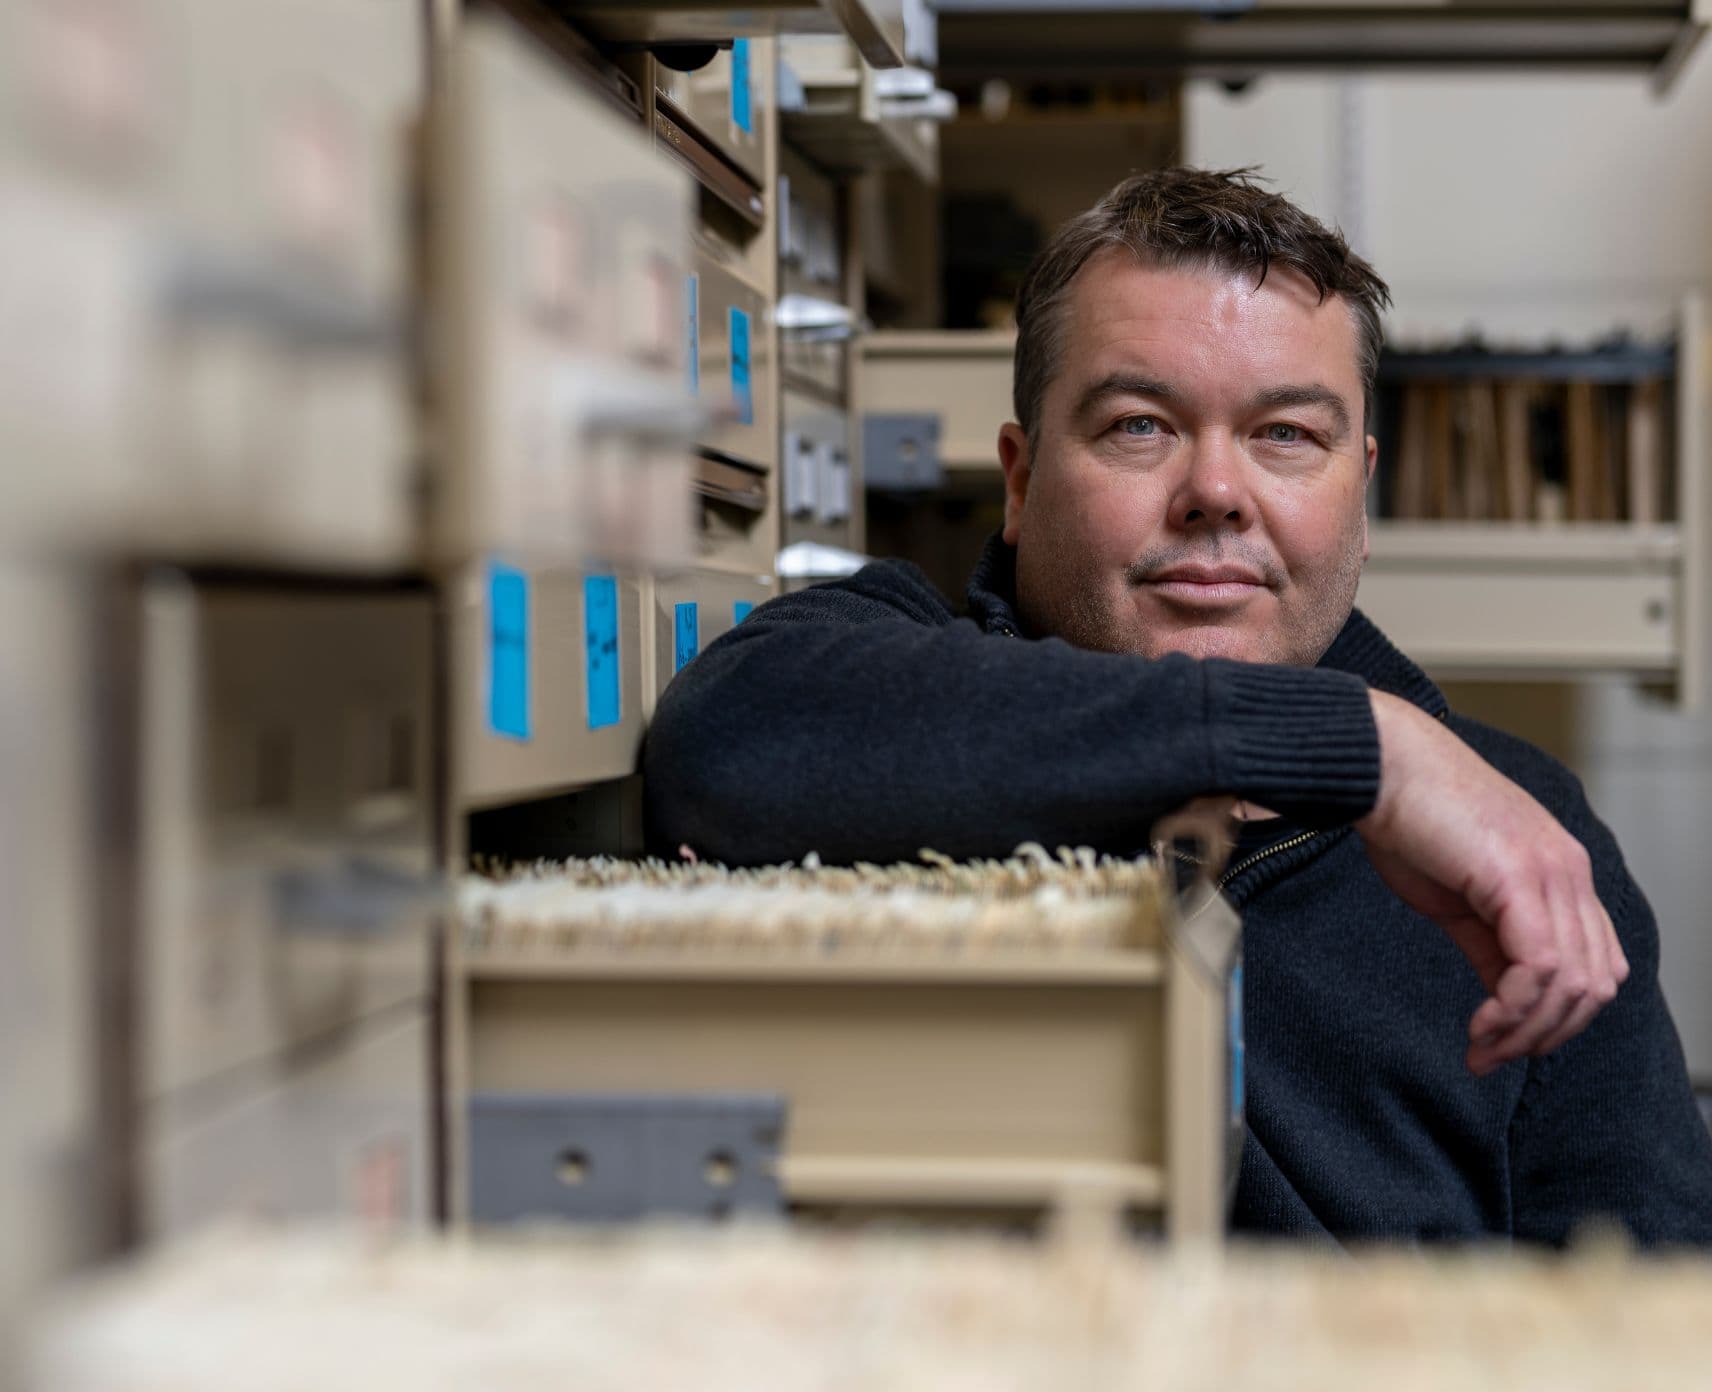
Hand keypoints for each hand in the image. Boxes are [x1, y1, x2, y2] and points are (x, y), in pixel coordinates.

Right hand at [1356, 691, 1628, 1075]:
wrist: (1380, 766)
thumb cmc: (1407, 817)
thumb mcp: (1457, 895)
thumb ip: (1492, 943)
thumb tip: (1506, 996)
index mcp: (1561, 870)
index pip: (1595, 963)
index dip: (1558, 1015)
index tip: (1504, 1040)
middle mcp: (1570, 870)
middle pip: (1593, 984)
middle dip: (1544, 1035)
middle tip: (1490, 1057)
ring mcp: (1551, 872)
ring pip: (1571, 984)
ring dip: (1526, 1031)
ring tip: (1481, 1048)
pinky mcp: (1519, 878)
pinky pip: (1538, 967)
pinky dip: (1512, 1009)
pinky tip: (1480, 1023)